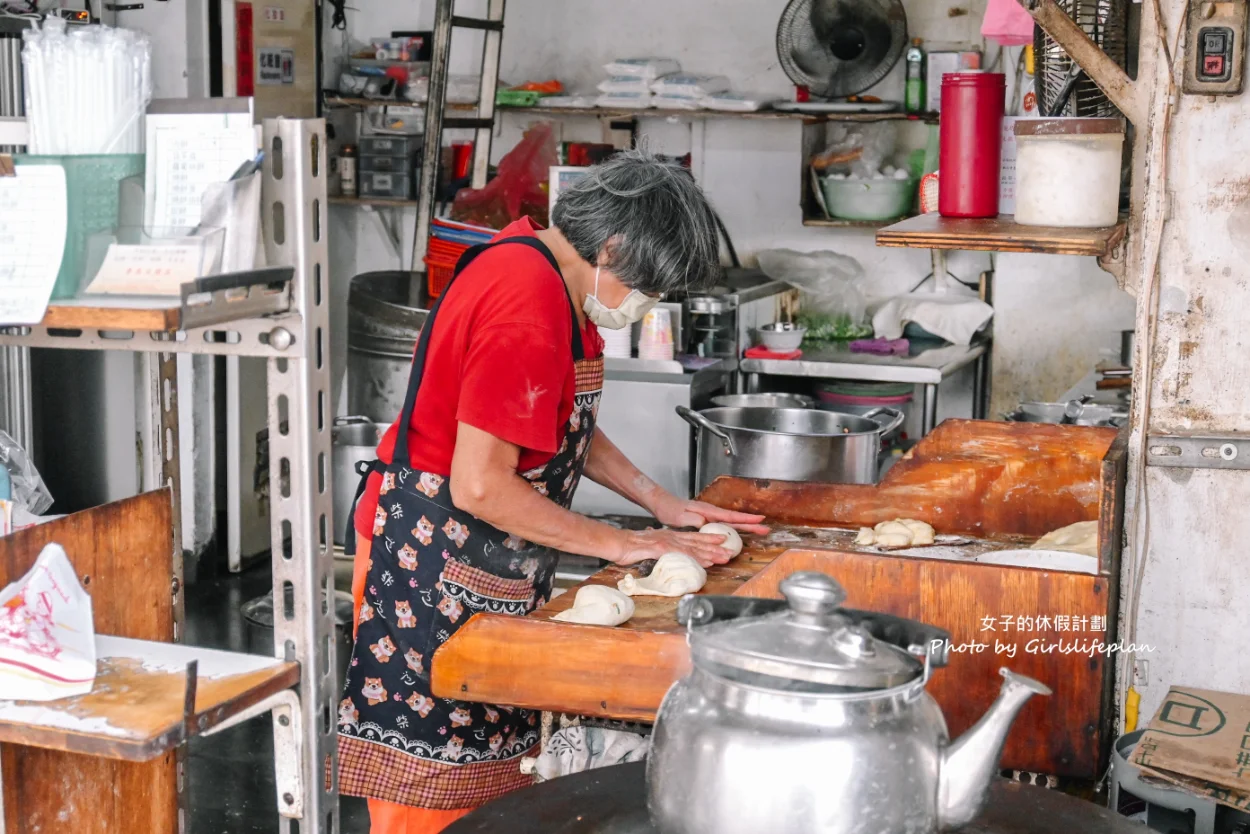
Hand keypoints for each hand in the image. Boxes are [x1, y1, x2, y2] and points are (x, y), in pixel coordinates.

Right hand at [613, 527, 735, 567]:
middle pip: (698, 542)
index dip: (708, 539)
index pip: (692, 538)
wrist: (618, 543)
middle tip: (730, 550)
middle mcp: (671, 537)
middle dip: (715, 546)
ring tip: (725, 557)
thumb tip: (665, 557)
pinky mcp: (663, 548)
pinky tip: (707, 561)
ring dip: (712, 553)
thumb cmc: (629, 548)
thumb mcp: (649, 548)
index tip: (721, 540)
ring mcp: (668, 541)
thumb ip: (660, 551)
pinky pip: (684, 554)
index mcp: (669, 536)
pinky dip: (697, 558)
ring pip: (695, 548)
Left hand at [650, 495, 769, 534]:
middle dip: (751, 524)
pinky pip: (723, 526)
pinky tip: (738, 533)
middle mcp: (711, 514)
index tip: (760, 519)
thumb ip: (694, 519)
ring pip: (731, 523)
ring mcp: (709, 517)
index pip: (730, 516)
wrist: (662, 504)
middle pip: (735, 520)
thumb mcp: (680, 516)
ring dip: (745, 526)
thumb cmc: (670, 509)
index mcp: (708, 512)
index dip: (745, 519)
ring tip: (758, 530)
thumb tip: (706, 524)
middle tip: (766, 529)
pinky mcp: (706, 521)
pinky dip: (734, 529)